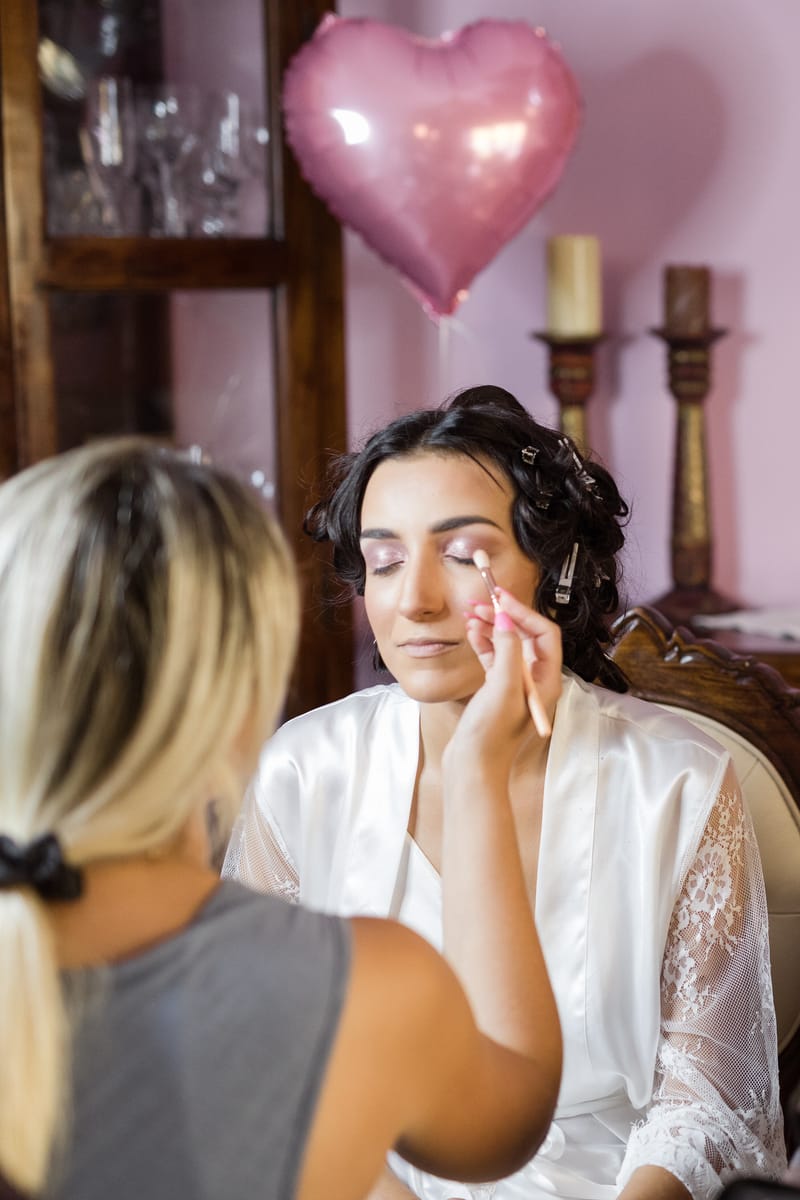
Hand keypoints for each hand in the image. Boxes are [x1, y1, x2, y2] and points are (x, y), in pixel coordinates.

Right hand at [444, 595, 561, 776]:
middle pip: (525, 637)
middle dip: (504, 617)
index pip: (543, 634)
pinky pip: (494, 659)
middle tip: (480, 602)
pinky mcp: (496, 693)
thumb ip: (507, 651)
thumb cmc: (491, 735)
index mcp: (545, 681)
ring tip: (471, 615)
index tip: (500, 599)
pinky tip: (472, 635)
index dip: (523, 613)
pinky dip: (484, 644)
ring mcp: (515, 687)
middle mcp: (534, 682)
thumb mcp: (502, 687)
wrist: (473, 768)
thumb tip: (505, 620)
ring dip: (491, 628)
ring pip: (507, 646)